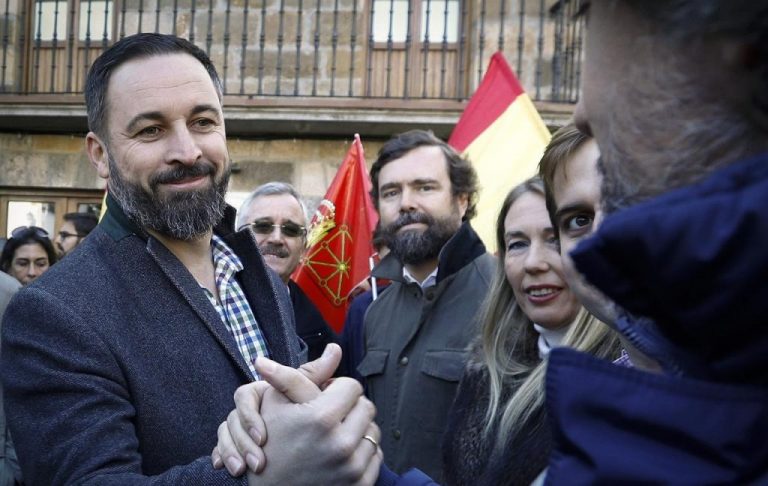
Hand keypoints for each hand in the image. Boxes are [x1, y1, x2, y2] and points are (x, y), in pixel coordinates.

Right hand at [212, 343, 381, 483]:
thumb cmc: (268, 442)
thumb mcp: (275, 404)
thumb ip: (305, 374)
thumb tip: (333, 347)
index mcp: (321, 418)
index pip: (352, 386)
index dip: (337, 389)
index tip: (323, 398)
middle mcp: (341, 444)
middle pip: (366, 407)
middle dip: (349, 407)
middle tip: (329, 416)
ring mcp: (352, 467)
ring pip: (372, 431)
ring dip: (356, 429)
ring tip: (333, 435)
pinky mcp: (359, 485)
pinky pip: (375, 455)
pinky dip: (361, 452)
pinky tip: (339, 454)